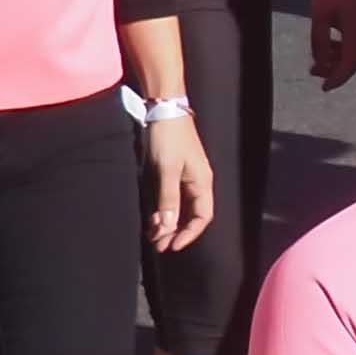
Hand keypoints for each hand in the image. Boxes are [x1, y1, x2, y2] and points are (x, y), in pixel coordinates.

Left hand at [139, 110, 213, 253]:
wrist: (163, 108)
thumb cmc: (167, 137)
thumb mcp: (166, 169)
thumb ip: (168, 198)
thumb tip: (168, 227)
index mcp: (202, 182)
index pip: (202, 217)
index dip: (189, 233)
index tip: (172, 246)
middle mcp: (197, 182)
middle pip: (191, 215)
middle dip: (175, 232)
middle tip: (157, 245)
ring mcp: (186, 177)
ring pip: (181, 208)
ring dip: (168, 223)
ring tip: (152, 235)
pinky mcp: (175, 172)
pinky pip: (172, 198)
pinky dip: (163, 210)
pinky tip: (152, 218)